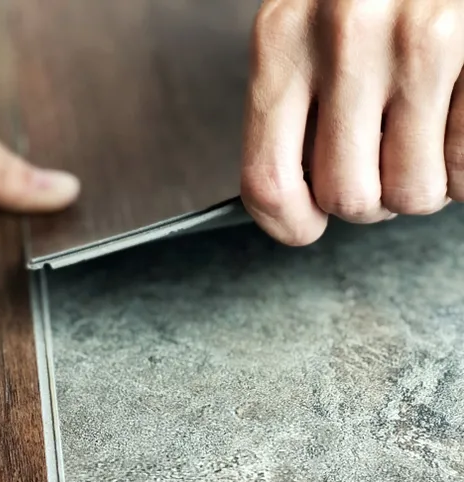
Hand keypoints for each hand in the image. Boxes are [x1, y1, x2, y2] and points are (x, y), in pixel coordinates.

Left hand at [240, 0, 463, 243]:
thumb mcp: (309, 25)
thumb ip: (294, 103)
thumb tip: (295, 205)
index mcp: (284, 36)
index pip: (268, 179)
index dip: (290, 223)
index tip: (307, 224)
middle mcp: (346, 34)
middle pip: (347, 196)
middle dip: (371, 197)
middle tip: (385, 162)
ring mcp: (424, 38)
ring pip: (412, 193)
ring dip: (424, 183)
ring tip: (425, 137)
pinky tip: (457, 119)